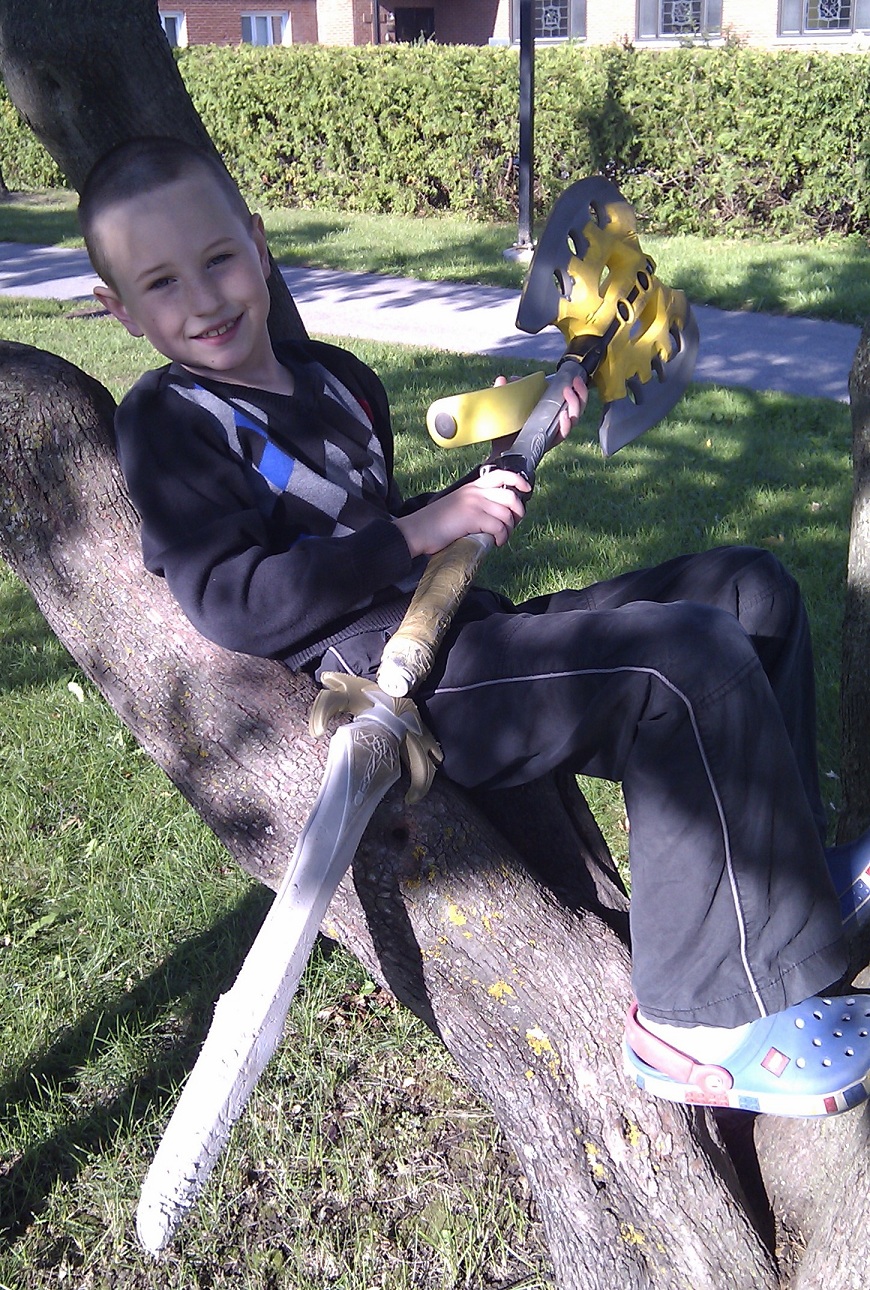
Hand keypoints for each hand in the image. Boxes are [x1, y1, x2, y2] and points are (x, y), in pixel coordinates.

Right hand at [395, 469, 530, 556]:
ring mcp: (474, 503)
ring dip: (509, 530)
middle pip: (510, 495)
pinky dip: (502, 537)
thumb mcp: (456, 506)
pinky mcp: (473, 518)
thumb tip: (494, 517)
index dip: (518, 480)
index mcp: (471, 487)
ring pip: (507, 514)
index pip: (500, 474)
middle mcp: (475, 492)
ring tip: (501, 538)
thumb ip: (474, 505)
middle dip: (519, 511)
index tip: (527, 489)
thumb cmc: (434, 524)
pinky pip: (499, 527)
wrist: (417, 530)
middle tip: (514, 524)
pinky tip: (496, 543)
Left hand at [487, 372, 587, 458]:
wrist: (499, 452)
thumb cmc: (506, 430)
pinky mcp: (549, 443)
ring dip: (574, 405)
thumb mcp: (506, 407)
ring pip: (574, 420)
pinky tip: (563, 415)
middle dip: (580, 394)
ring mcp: (554, 433)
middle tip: (573, 383)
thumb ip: (505, 392)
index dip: (578, 389)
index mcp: (550, 411)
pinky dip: (565, 425)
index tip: (574, 378)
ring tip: (567, 393)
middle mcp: (556, 422)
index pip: (571, 400)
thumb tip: (503, 379)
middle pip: (577, 408)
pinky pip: (562, 435)